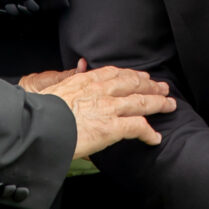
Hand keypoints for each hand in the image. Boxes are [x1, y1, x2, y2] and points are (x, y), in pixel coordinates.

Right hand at [25, 61, 176, 158]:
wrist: (39, 126)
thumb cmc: (42, 110)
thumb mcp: (56, 87)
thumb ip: (72, 79)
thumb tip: (80, 70)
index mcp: (87, 80)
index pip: (115, 73)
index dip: (132, 74)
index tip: (141, 75)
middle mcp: (101, 90)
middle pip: (133, 84)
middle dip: (151, 85)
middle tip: (163, 88)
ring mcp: (109, 107)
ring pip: (142, 102)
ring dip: (158, 103)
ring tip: (170, 106)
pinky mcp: (112, 127)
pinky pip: (138, 127)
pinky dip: (149, 132)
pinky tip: (155, 138)